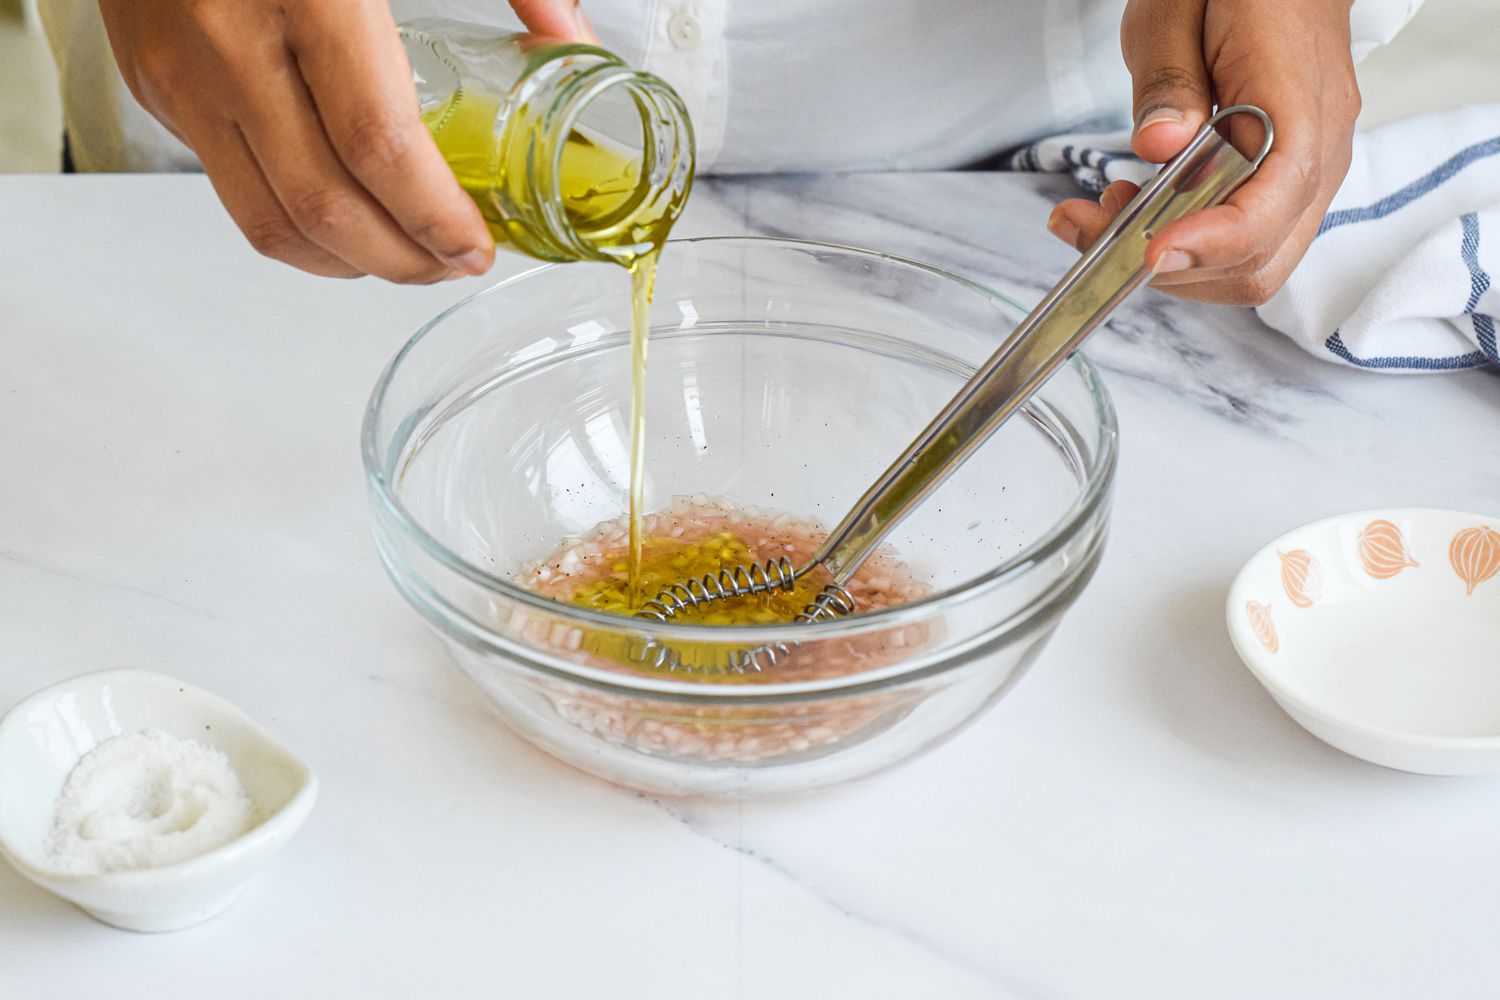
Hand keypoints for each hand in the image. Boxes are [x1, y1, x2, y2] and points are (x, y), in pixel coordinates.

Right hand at [99, 0, 596, 281]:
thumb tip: (568, 35)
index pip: (378, 148)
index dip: (434, 218)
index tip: (474, 247)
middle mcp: (230, 41)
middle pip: (325, 206)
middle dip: (401, 260)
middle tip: (449, 265)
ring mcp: (181, 70)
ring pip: (267, 220)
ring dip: (345, 262)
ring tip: (401, 257)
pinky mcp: (153, 84)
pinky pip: (228, 188)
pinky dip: (293, 223)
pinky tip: (339, 217)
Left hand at [1046, 0, 1360, 305]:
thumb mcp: (1179, 10)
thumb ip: (1170, 79)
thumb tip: (1159, 145)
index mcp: (1299, 107)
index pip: (1268, 209)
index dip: (1206, 244)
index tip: (1147, 251)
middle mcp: (1318, 153)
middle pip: (1257, 261)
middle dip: (1170, 265)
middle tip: (1094, 227)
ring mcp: (1307, 173)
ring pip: (1249, 264)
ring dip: (1171, 260)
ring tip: (1107, 214)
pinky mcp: (1283, 181)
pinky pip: (1243, 239)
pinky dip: (1186, 242)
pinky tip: (1139, 208)